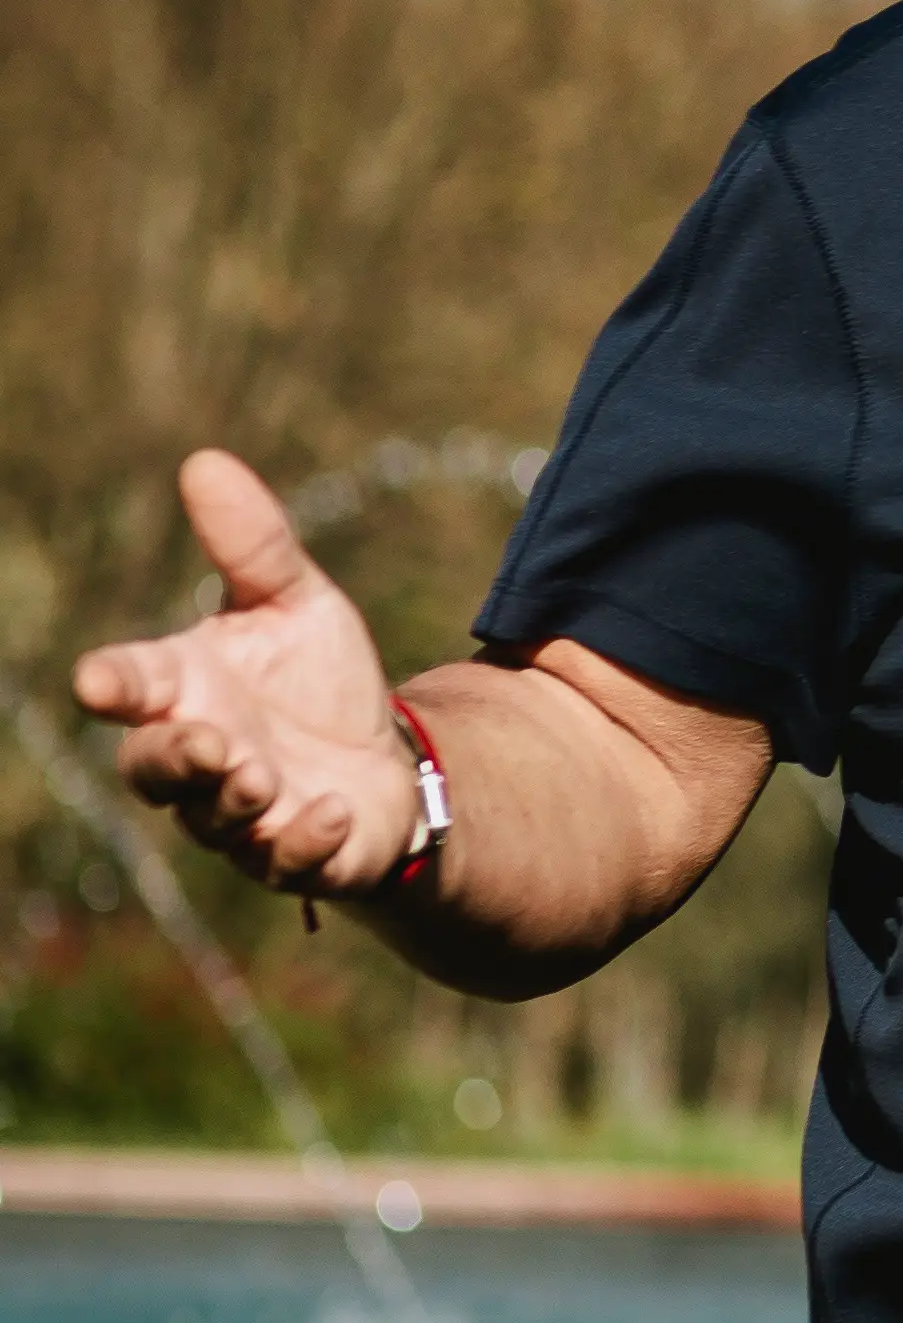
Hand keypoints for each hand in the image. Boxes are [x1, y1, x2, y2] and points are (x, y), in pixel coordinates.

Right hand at [66, 452, 424, 899]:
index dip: (111, 684)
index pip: (128, 684)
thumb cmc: (317, 679)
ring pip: (211, 820)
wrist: (384, 757)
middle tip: (209, 741)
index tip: (97, 681)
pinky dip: (302, 841)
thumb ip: (254, 546)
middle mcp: (198, 755)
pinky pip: (285, 861)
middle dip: (173, 757)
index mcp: (184, 689)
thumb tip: (204, 462)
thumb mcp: (296, 603)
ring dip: (233, 800)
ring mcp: (240, 813)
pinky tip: (328, 815)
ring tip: (261, 777)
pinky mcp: (294, 853)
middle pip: (153, 768)